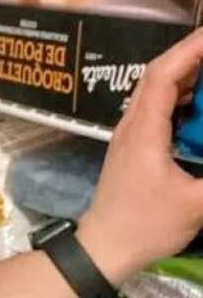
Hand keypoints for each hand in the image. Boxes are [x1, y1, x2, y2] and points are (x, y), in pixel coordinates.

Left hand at [79, 29, 202, 281]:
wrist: (104, 248)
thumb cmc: (145, 226)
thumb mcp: (196, 205)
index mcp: (144, 130)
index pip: (163, 74)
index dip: (189, 49)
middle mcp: (133, 124)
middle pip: (159, 75)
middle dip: (192, 55)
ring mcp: (131, 134)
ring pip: (157, 91)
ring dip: (186, 75)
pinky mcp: (134, 147)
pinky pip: (158, 108)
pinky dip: (181, 96)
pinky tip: (201, 102)